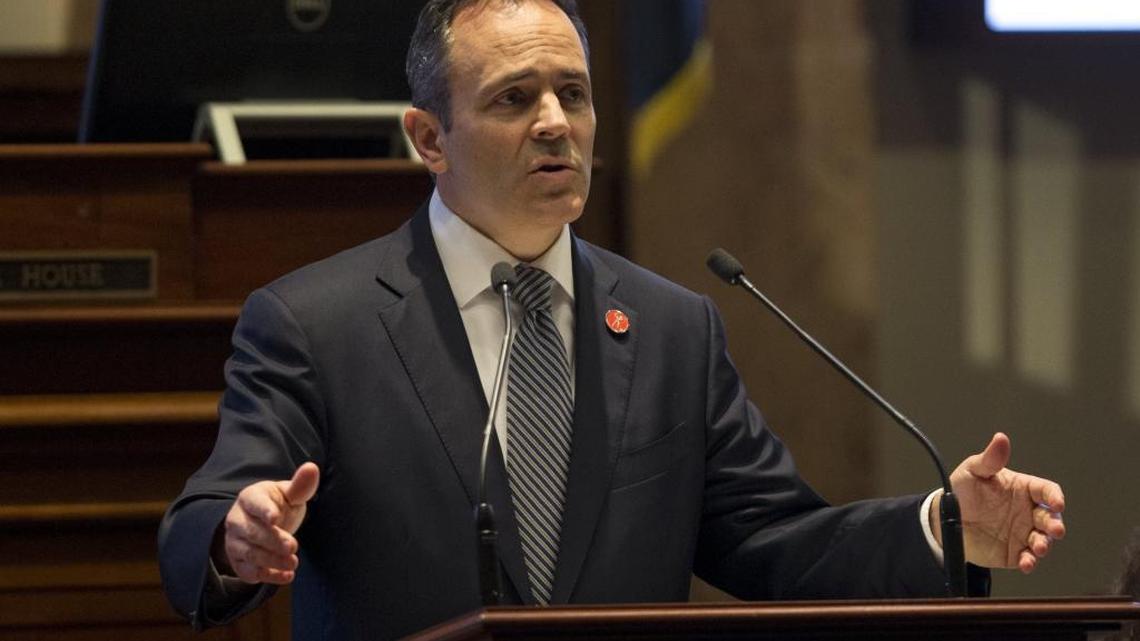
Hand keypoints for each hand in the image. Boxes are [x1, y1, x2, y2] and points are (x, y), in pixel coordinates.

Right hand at [216, 462, 319, 584]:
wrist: (260, 526)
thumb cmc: (278, 506)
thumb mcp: (289, 495)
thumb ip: (300, 485)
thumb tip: (312, 468)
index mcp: (250, 498)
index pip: (254, 503)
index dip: (264, 510)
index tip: (275, 517)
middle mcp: (237, 520)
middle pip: (252, 532)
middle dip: (272, 540)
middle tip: (293, 546)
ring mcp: (235, 542)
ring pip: (249, 553)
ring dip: (271, 560)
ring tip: (293, 563)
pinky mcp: (238, 562)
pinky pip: (249, 571)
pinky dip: (267, 576)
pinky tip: (286, 576)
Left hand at [930, 433, 1065, 572]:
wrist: (946, 520)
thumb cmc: (963, 491)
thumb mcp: (973, 471)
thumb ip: (989, 459)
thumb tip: (1001, 439)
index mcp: (1024, 489)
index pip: (1047, 491)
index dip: (1055, 496)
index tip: (1057, 503)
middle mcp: (1028, 512)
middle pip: (1051, 518)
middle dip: (1055, 525)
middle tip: (1054, 530)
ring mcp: (1023, 533)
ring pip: (1043, 540)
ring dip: (1044, 545)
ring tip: (1037, 548)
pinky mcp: (1014, 552)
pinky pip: (1027, 559)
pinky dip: (1030, 562)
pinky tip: (1026, 563)